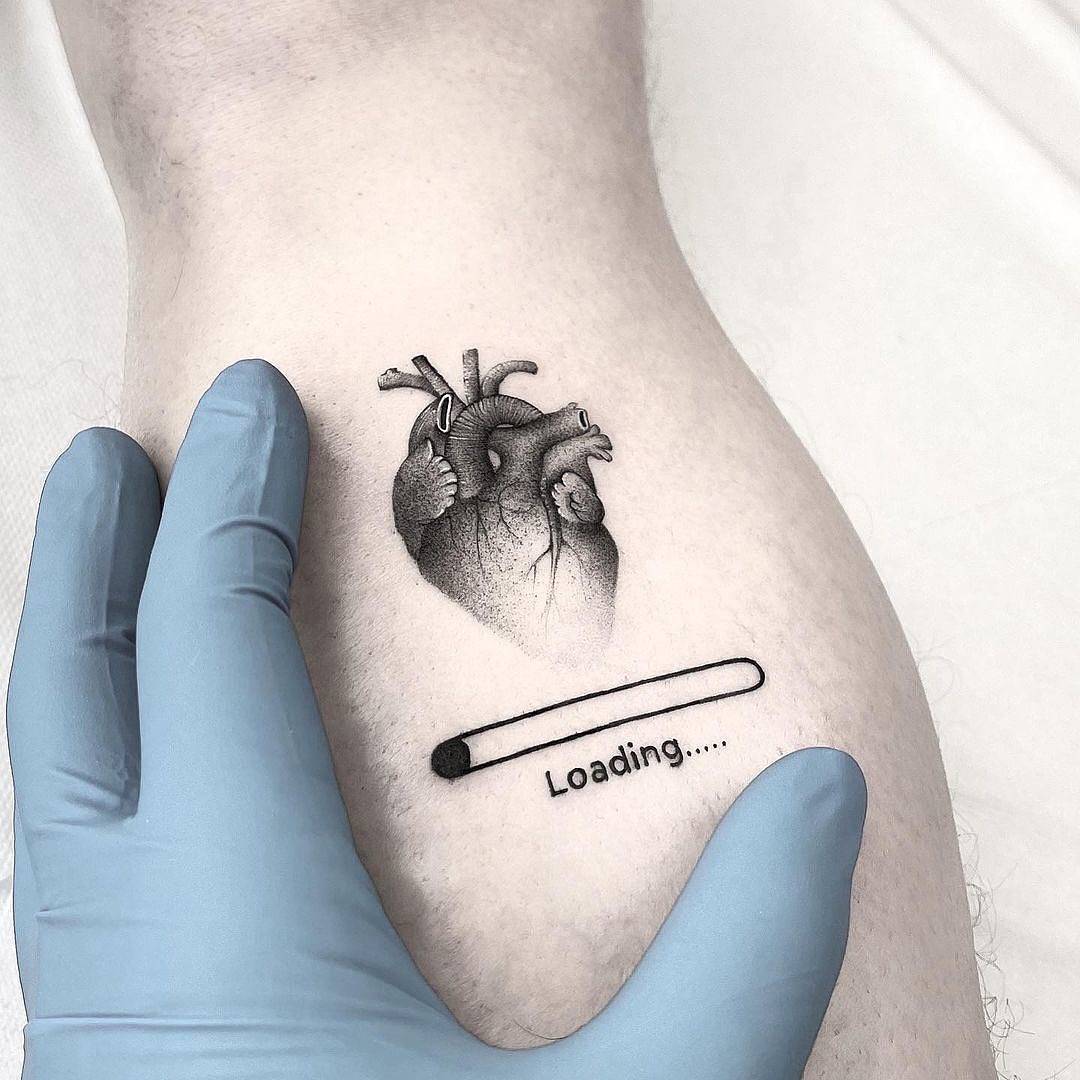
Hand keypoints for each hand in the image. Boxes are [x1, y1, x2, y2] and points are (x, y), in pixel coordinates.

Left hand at [7, 360, 866, 1078]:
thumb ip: (745, 959)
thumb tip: (830, 795)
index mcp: (230, 927)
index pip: (210, 644)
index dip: (226, 501)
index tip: (246, 395)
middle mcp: (119, 957)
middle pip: (71, 695)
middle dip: (92, 555)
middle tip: (116, 450)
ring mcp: (90, 1023)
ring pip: (53, 787)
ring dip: (84, 661)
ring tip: (120, 570)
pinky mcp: (106, 1071)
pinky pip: (75, 868)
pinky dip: (103, 768)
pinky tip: (158, 764)